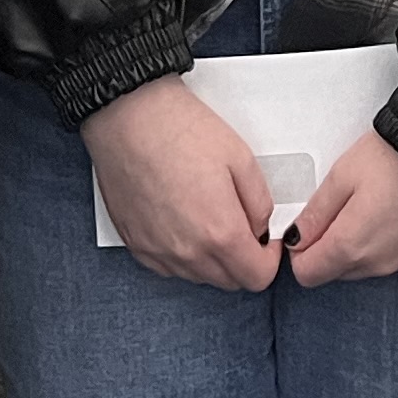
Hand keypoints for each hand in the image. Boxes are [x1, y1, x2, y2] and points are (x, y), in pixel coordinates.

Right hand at [82, 75, 279, 290]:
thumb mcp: (241, 158)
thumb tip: (262, 228)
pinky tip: (181, 221)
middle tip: (238, 222)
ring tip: (207, 217)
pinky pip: (169, 267)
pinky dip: (183, 255)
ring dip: (212, 259)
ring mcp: (158, 252)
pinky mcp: (136, 245)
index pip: (258, 278)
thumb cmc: (180, 129)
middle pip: (229, 282)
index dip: (270, 258)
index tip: (266, 236)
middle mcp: (187, 253)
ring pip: (199, 277)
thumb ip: (260, 204)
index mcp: (219, 233)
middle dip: (243, 260)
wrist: (127, 116)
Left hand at [285, 132, 397, 282]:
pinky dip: (392, 241)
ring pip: (368, 266)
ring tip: (373, 205)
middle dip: (331, 246)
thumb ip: (315, 212)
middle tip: (341, 209)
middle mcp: (379, 263)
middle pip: (338, 271)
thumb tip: (297, 236)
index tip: (307, 229)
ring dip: (362, 245)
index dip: (302, 251)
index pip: (309, 274)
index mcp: (351, 245)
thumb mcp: (342, 175)